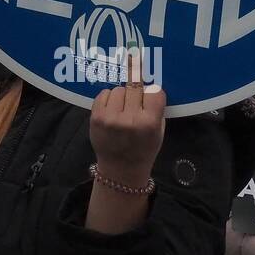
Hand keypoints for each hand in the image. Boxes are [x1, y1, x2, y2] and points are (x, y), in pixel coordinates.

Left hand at [88, 55, 164, 188]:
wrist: (120, 170)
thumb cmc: (143, 150)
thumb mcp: (158, 132)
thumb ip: (156, 109)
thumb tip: (149, 84)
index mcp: (149, 123)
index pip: (154, 91)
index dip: (153, 94)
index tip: (150, 99)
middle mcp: (129, 119)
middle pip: (135, 87)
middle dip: (137, 94)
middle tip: (135, 105)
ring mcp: (110, 117)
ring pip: (118, 89)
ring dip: (122, 96)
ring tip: (123, 110)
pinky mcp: (95, 117)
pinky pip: (103, 94)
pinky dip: (108, 99)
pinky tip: (112, 111)